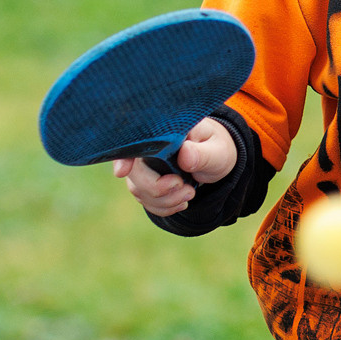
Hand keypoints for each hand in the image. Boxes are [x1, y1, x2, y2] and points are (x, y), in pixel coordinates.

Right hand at [113, 117, 237, 216]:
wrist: (216, 160)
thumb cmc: (216, 148)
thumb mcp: (217, 150)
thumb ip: (202, 153)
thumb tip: (184, 153)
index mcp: (162, 131)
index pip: (133, 141)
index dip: (123, 157)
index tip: (123, 171)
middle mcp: (146, 148)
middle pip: (133, 173)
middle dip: (157, 188)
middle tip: (185, 188)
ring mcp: (143, 167)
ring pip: (139, 191)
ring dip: (165, 200)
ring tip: (190, 192)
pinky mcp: (146, 183)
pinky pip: (146, 201)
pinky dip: (165, 207)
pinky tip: (181, 201)